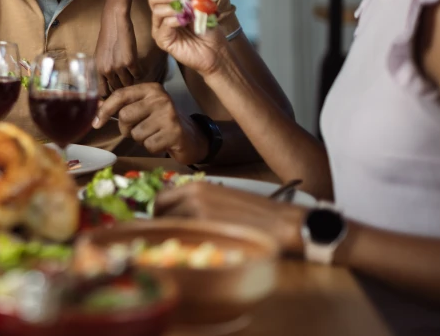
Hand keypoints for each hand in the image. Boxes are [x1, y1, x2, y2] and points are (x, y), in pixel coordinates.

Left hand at [92, 82, 208, 164]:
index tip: (96, 123)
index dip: (105, 110)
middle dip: (126, 128)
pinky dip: (151, 147)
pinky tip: (162, 141)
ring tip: (153, 134)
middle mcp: (160, 98)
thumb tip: (95, 107)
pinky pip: (148, 145)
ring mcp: (169, 114)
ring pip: (135, 133)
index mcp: (151, 89)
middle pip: (124, 116)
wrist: (191, 136)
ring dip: (140, 139)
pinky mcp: (174, 132)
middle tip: (138, 129)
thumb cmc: (161, 121)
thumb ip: (122, 106)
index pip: (120, 95)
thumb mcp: (143, 108)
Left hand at [95, 8, 138, 96]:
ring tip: (132, 74)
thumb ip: (102, 70)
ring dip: (131, 80)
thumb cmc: (107, 37)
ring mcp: (118, 67)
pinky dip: (139, 73)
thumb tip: (108, 84)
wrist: (115, 22)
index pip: (102, 92)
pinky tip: (137, 67)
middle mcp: (106, 71)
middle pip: (117, 89)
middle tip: (127, 82)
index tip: (115, 94)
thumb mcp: (99, 56)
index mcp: (97, 70)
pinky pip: (137, 75)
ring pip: (128, 83)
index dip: (109, 95)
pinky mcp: (130, 62)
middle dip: (122, 87)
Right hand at [143, 0, 227, 76]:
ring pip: (156, 10)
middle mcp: (161, 16)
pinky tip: (185, 21)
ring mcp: (160, 28)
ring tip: (187, 10)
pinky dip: (174, 20)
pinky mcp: (162, 40)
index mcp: (167, 4)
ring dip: (172, 7)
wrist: (215, 49)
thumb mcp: (196, 4)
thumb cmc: (206, 27)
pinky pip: (164, 25)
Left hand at [154, 182, 305, 253]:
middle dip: (160, 225)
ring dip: (172, 237)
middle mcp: (193, 197)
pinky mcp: (208, 231)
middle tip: (166, 237)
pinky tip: (193, 253)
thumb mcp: (222, 196)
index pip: (161, 198)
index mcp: (196, 187)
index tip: (160, 222)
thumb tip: (178, 213)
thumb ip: (198, 201)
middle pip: (160, 214)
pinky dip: (184, 247)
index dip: (157, 212)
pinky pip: (185, 241)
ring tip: (182, 246)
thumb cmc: (255, 211)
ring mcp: (198, 214)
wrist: (281, 222)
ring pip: (171, 228)